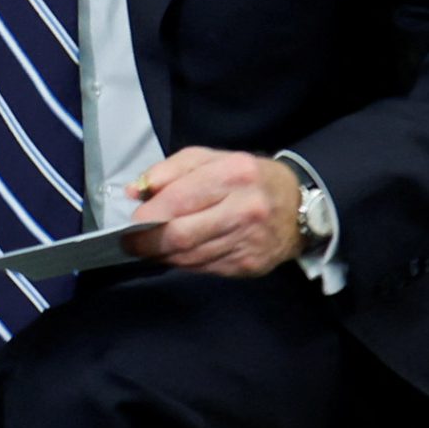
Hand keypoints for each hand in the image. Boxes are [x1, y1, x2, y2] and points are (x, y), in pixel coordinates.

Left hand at [120, 147, 302, 277]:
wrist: (299, 207)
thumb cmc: (247, 178)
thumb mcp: (210, 159)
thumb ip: (170, 171)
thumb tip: (135, 192)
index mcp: (234, 174)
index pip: (180, 199)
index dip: (150, 214)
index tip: (132, 221)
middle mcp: (245, 208)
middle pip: (182, 234)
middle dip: (148, 241)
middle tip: (130, 242)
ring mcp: (250, 240)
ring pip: (191, 256)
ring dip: (162, 254)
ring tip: (148, 248)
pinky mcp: (250, 264)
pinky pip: (205, 268)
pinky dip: (183, 262)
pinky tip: (175, 254)